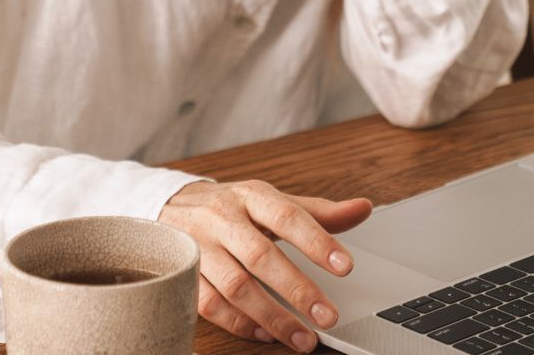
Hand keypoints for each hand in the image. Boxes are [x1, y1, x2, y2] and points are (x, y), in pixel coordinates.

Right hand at [158, 180, 373, 350]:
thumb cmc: (232, 207)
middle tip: (327, 316)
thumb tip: (363, 208)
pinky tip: (266, 333)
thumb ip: (317, 211)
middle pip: (261, 256)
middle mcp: (223, 219)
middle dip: (297, 289)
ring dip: (272, 316)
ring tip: (303, 337)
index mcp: (250, 196)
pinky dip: (240, 323)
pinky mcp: (183, 273)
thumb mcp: (271, 201)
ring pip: (236, 286)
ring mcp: (199, 247)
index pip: (287, 215)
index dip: (316, 241)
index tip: (345, 266)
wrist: (170, 205)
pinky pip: (211, 305)